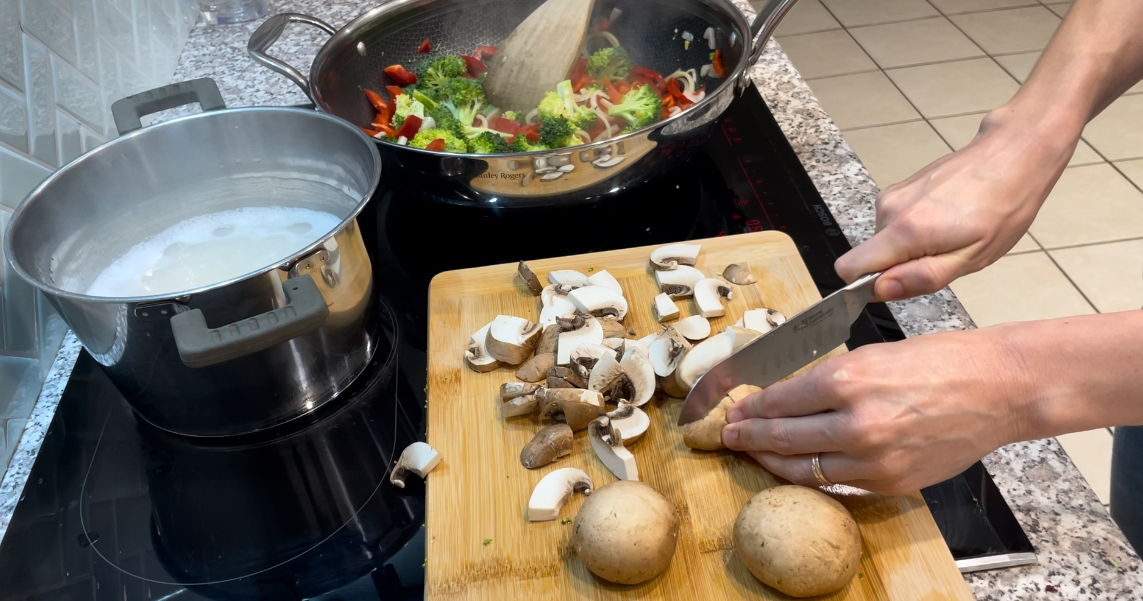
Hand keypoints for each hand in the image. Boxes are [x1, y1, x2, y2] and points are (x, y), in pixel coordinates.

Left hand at [720, 329, 1029, 495]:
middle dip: (750, 436)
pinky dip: (814, 475)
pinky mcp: (890, 482)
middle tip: (731, 434)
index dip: (752, 406)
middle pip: (783, 437)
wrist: (998, 389)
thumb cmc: (940, 361)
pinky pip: (838, 483)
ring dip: (772, 461)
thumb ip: (827, 379)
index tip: (737, 407)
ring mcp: (874, 459)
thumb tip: (785, 397)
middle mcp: (856, 424)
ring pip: (804, 468)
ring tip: (753, 453)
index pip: (780, 400)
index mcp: (847, 380)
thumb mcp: (871, 355)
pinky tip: (799, 466)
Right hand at [835, 107, 1079, 300]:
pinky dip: (915, 230)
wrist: (1013, 155)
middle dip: (899, 267)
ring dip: (911, 248)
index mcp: (905, 231)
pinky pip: (894, 224)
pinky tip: (947, 219)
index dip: (866, 286)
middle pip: (869, 258)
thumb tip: (880, 290)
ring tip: (950, 235)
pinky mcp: (900, 188)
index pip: (848, 269)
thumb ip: (921, 277)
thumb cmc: (1003, 206)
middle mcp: (889, 209)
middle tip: (943, 256)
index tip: (899, 284)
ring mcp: (893, 195)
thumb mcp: (971, 258)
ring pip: (884, 242)